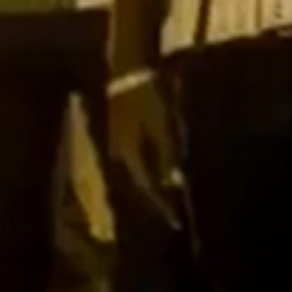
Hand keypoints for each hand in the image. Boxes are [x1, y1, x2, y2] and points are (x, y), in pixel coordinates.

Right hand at [106, 73, 184, 228]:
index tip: (176, 222)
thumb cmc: (148, 95)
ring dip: (149, 188)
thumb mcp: (162, 126)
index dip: (162, 206)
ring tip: (165, 200)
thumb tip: (173, 184)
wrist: (128, 69)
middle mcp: (118, 154)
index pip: (147, 189)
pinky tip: (156, 175)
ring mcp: (116, 144)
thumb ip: (167, 157)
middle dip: (155, 201)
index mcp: (128, 153)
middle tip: (171, 216)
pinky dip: (146, 172)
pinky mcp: (119, 135)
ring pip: (134, 175)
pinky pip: (133, 162)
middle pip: (138, 185)